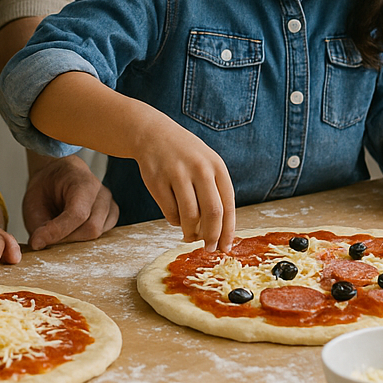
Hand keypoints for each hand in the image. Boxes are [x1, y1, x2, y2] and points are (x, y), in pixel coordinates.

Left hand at [22, 153, 118, 250]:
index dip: (57, 231)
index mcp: (82, 182)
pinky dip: (84, 239)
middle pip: (91, 228)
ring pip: (97, 234)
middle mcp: (101, 193)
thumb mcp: (33, 204)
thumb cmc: (46, 189)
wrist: (56, 178)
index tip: (37, 241)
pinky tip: (71, 231)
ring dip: (75, 239)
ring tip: (60, 231)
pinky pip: (102, 236)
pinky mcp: (112, 216)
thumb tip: (39, 244)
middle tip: (47, 237)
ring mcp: (110, 205)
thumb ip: (38, 226)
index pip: (78, 214)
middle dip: (66, 238)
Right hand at [132, 117, 236, 250]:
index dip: (228, 230)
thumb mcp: (207, 165)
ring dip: (190, 232)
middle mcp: (199, 168)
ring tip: (189, 235)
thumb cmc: (186, 156)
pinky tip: (175, 217)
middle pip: (212, 213)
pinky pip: (170, 212)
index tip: (225, 248)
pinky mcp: (157, 181)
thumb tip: (220, 232)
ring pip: (189, 216)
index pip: (228, 205)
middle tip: (208, 249)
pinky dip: (174, 221)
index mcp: (217, 166)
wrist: (154, 134)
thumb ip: (215, 193)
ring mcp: (177, 174)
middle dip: (211, 236)